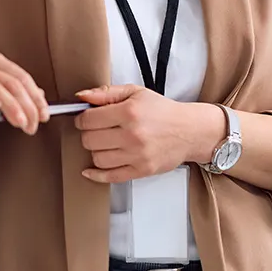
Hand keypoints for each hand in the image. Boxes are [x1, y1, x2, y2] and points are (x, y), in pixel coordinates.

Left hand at [75, 85, 224, 182]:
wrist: (189, 130)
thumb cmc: (163, 111)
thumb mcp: (136, 93)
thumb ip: (107, 93)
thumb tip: (82, 97)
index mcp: (130, 112)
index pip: (88, 119)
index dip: (82, 118)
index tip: (85, 118)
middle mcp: (132, 135)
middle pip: (90, 140)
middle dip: (88, 134)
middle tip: (97, 130)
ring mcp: (137, 155)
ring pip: (97, 159)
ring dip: (96, 151)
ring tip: (105, 143)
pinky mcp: (141, 171)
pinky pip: (110, 177)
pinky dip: (96, 175)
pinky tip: (91, 169)